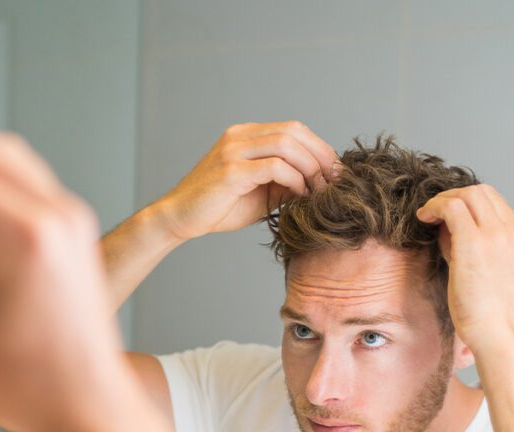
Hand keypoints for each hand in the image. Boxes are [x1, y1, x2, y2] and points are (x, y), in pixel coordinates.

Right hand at [152, 121, 337, 242]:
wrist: (178, 219)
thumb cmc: (216, 208)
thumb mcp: (258, 194)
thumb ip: (283, 182)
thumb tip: (317, 182)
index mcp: (245, 135)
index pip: (293, 130)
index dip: (318, 148)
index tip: (333, 172)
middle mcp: (240, 135)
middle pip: (294, 131)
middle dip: (321, 154)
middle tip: (335, 179)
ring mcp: (234, 150)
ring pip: (287, 144)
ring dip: (310, 166)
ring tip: (320, 189)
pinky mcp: (231, 170)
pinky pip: (274, 167)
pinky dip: (294, 179)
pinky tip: (300, 195)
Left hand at [417, 185, 513, 356]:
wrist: (501, 332)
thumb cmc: (490, 312)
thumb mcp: (483, 272)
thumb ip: (466, 247)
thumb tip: (445, 231)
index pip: (493, 202)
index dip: (466, 202)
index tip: (445, 215)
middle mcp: (512, 229)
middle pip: (481, 192)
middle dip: (453, 195)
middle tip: (432, 211)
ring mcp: (496, 233)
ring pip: (468, 194)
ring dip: (442, 199)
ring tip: (425, 214)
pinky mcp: (474, 243)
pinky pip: (452, 208)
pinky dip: (435, 207)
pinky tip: (422, 218)